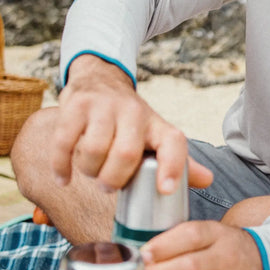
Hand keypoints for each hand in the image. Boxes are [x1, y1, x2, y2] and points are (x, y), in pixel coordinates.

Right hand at [51, 54, 212, 192]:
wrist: (101, 80)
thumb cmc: (130, 120)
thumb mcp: (156, 135)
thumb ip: (178, 160)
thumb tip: (208, 180)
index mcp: (156, 124)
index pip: (173, 142)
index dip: (173, 166)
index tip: (166, 189)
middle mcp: (133, 112)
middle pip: (126, 154)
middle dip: (114, 179)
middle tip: (108, 185)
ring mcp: (103, 107)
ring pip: (94, 150)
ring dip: (89, 171)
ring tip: (91, 171)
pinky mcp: (75, 106)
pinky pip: (64, 144)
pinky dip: (61, 167)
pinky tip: (64, 178)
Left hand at [141, 221, 265, 269]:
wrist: (268, 259)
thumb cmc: (227, 247)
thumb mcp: (213, 232)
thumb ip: (184, 239)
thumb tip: (143, 255)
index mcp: (218, 234)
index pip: (191, 234)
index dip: (165, 245)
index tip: (143, 255)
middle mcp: (228, 258)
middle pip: (191, 267)